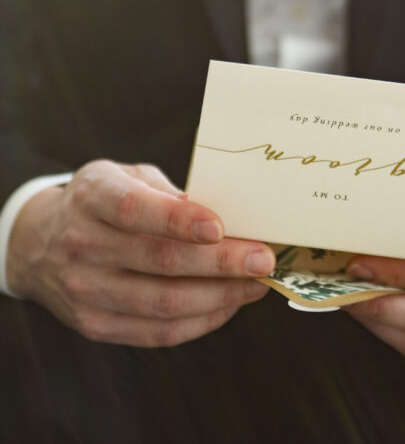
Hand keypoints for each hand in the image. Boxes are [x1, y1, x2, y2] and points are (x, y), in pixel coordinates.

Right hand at [6, 160, 274, 346]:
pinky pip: (156, 333)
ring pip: (162, 303)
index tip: (220, 227)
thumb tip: (228, 215)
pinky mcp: (94, 325)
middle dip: (220, 263)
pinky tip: (228, 305)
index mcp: (93, 196)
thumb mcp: (127, 176)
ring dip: (219, 297)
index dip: (179, 220)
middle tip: (263, 258)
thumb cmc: (102, 200)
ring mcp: (85, 290)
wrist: (38, 243)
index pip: (135, 210)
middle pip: (159, 261)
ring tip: (256, 284)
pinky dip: (200, 321)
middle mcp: (83, 244)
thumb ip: (170, 193)